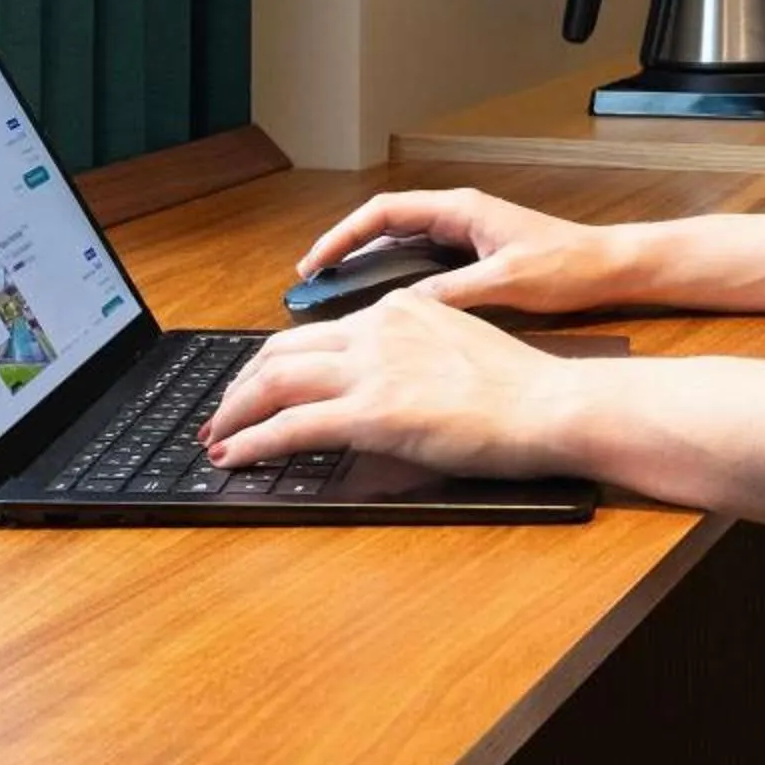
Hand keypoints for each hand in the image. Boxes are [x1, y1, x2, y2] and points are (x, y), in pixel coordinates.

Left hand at [198, 289, 574, 476]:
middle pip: (279, 350)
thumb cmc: (519, 388)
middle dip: (240, 385)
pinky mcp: (370, 412)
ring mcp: (371, 368)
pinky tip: (234, 457)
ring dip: (233, 413)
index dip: (274, 363)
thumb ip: (410, 354)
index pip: (317, 332)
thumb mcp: (456, 347)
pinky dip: (252, 442)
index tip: (257, 385)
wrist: (548, 403)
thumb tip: (383, 386)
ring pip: (273, 382)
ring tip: (216, 437)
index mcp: (399, 308)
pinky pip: (290, 426)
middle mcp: (376, 328)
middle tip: (222, 415)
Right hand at [293, 186, 633, 315]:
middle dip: (345, 250)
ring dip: (366, 266)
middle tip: (310, 283)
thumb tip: (402, 309)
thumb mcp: (506, 282)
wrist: (610, 267)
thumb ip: (453, 292)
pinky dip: (393, 280)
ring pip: (400, 246)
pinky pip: (420, 263)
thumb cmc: (568, 266)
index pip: (384, 213)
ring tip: (333, 298)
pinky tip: (380, 310)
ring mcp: (465, 235)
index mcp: (460, 209)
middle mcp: (457, 216)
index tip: (314, 263)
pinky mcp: (474, 257)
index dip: (343, 236)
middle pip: (384, 226)